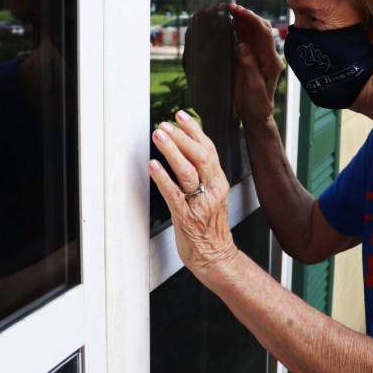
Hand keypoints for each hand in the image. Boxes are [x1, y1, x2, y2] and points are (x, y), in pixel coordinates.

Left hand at [148, 110, 238, 276]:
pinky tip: (153, 166)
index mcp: (218, 182)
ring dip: (172, 151)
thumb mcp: (212, 195)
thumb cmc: (210, 227)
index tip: (181, 115)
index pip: (209, 149)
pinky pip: (174, 195)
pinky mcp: (186, 218)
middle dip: (182, 137)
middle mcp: (212, 190)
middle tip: (164, 124)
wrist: (215, 257)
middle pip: (200, 156)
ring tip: (159, 136)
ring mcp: (200, 204)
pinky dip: (163, 178)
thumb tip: (188, 149)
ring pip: (188, 172)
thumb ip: (203, 174)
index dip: (194, 130)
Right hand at [229, 3, 284, 125]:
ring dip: (243, 19)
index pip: (264, 34)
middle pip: (260, 28)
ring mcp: (260, 55)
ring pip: (254, 31)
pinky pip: (247, 39)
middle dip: (247, 15)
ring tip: (229, 10)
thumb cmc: (257, 105)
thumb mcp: (254, 88)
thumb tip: (242, 45)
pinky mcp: (252, 58)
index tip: (238, 11)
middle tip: (231, 7)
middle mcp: (268, 55)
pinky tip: (232, 22)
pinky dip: (240, 28)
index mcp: (272, 61)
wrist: (256, 115)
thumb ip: (250, 66)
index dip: (251, 19)